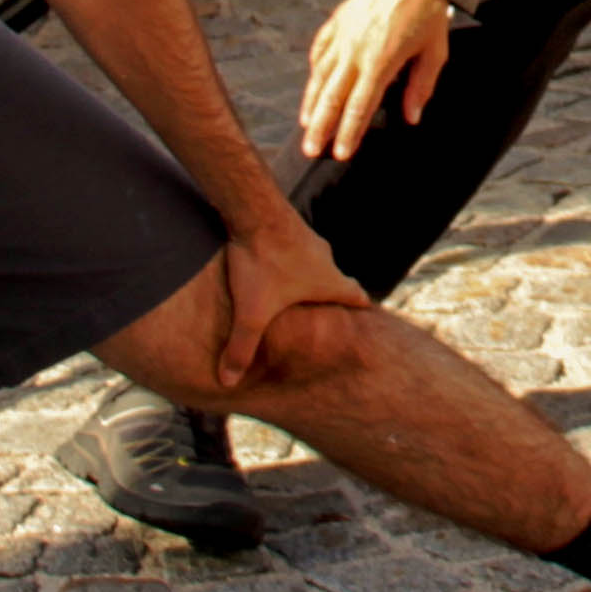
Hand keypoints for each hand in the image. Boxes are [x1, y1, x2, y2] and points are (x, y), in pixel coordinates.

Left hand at [213, 208, 369, 388]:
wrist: (253, 208)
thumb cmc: (262, 262)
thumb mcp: (251, 313)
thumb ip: (242, 347)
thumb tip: (228, 382)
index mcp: (329, 282)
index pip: (357, 298)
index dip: (360, 309)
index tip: (363, 318)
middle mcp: (326, 259)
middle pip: (335, 281)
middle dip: (327, 298)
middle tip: (319, 312)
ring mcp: (309, 239)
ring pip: (313, 263)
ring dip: (304, 277)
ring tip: (286, 292)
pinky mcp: (288, 224)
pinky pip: (292, 246)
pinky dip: (285, 259)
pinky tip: (266, 265)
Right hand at [300, 0, 455, 162]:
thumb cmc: (429, 15)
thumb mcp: (434, 54)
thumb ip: (420, 87)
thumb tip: (411, 119)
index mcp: (380, 61)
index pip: (359, 106)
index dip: (349, 133)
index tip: (341, 154)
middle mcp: (355, 50)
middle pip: (331, 97)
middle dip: (320, 127)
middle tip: (310, 151)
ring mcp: (342, 35)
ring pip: (319, 76)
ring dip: (311, 104)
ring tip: (306, 127)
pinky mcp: (336, 21)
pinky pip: (320, 51)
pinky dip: (315, 71)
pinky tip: (313, 87)